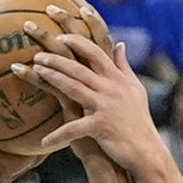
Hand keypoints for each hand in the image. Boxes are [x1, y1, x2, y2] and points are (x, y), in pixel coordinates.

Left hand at [11, 22, 161, 174]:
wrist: (146, 151)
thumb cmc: (138, 121)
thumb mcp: (135, 89)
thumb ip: (124, 66)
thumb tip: (120, 44)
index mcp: (117, 78)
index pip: (95, 51)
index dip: (77, 39)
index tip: (60, 31)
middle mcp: (111, 88)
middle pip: (78, 67)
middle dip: (56, 57)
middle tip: (37, 53)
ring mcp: (105, 106)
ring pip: (74, 88)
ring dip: (53, 77)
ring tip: (35, 69)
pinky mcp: (101, 127)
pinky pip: (75, 129)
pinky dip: (58, 136)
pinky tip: (43, 142)